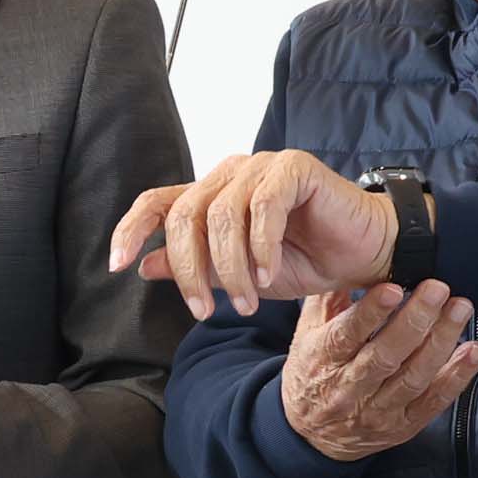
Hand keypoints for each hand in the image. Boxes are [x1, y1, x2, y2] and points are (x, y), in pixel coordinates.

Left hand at [107, 150, 391, 318]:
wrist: (362, 254)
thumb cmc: (303, 261)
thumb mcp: (239, 276)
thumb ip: (195, 268)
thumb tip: (144, 266)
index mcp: (210, 196)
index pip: (156, 202)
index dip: (131, 229)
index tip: (115, 264)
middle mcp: (230, 174)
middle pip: (185, 215)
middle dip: (189, 269)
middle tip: (204, 311)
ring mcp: (261, 166)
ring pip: (223, 215)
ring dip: (231, 268)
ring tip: (248, 302)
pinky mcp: (294, 167)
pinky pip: (264, 206)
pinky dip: (262, 247)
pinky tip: (270, 275)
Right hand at [278, 282, 477, 462]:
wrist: (310, 436)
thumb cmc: (311, 375)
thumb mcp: (305, 335)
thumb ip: (327, 300)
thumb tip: (350, 262)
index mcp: (322, 360)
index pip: (346, 335)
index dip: (370, 313)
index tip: (392, 288)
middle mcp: (349, 388)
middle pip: (385, 355)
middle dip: (416, 320)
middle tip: (438, 290)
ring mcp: (378, 410)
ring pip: (413, 376)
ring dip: (441, 341)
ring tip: (460, 310)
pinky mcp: (402, 426)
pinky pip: (434, 401)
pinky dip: (458, 376)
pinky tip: (474, 351)